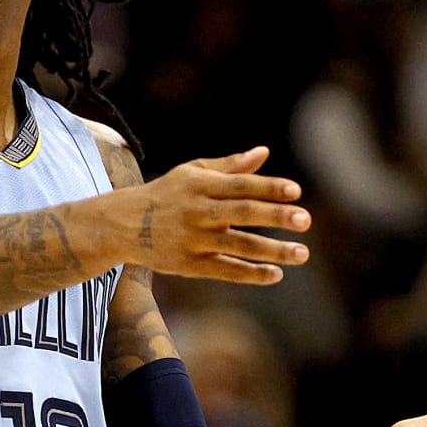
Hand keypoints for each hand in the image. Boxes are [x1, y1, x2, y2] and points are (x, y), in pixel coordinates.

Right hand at [123, 147, 311, 284]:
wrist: (121, 224)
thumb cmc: (165, 194)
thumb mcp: (192, 172)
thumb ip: (230, 166)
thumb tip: (264, 153)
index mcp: (201, 185)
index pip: (241, 185)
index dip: (268, 187)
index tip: (296, 191)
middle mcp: (198, 211)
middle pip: (242, 213)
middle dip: (275, 216)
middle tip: (305, 220)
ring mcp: (193, 239)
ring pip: (238, 245)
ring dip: (272, 250)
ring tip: (301, 253)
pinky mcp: (188, 264)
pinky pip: (224, 270)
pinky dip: (250, 273)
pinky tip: (275, 274)